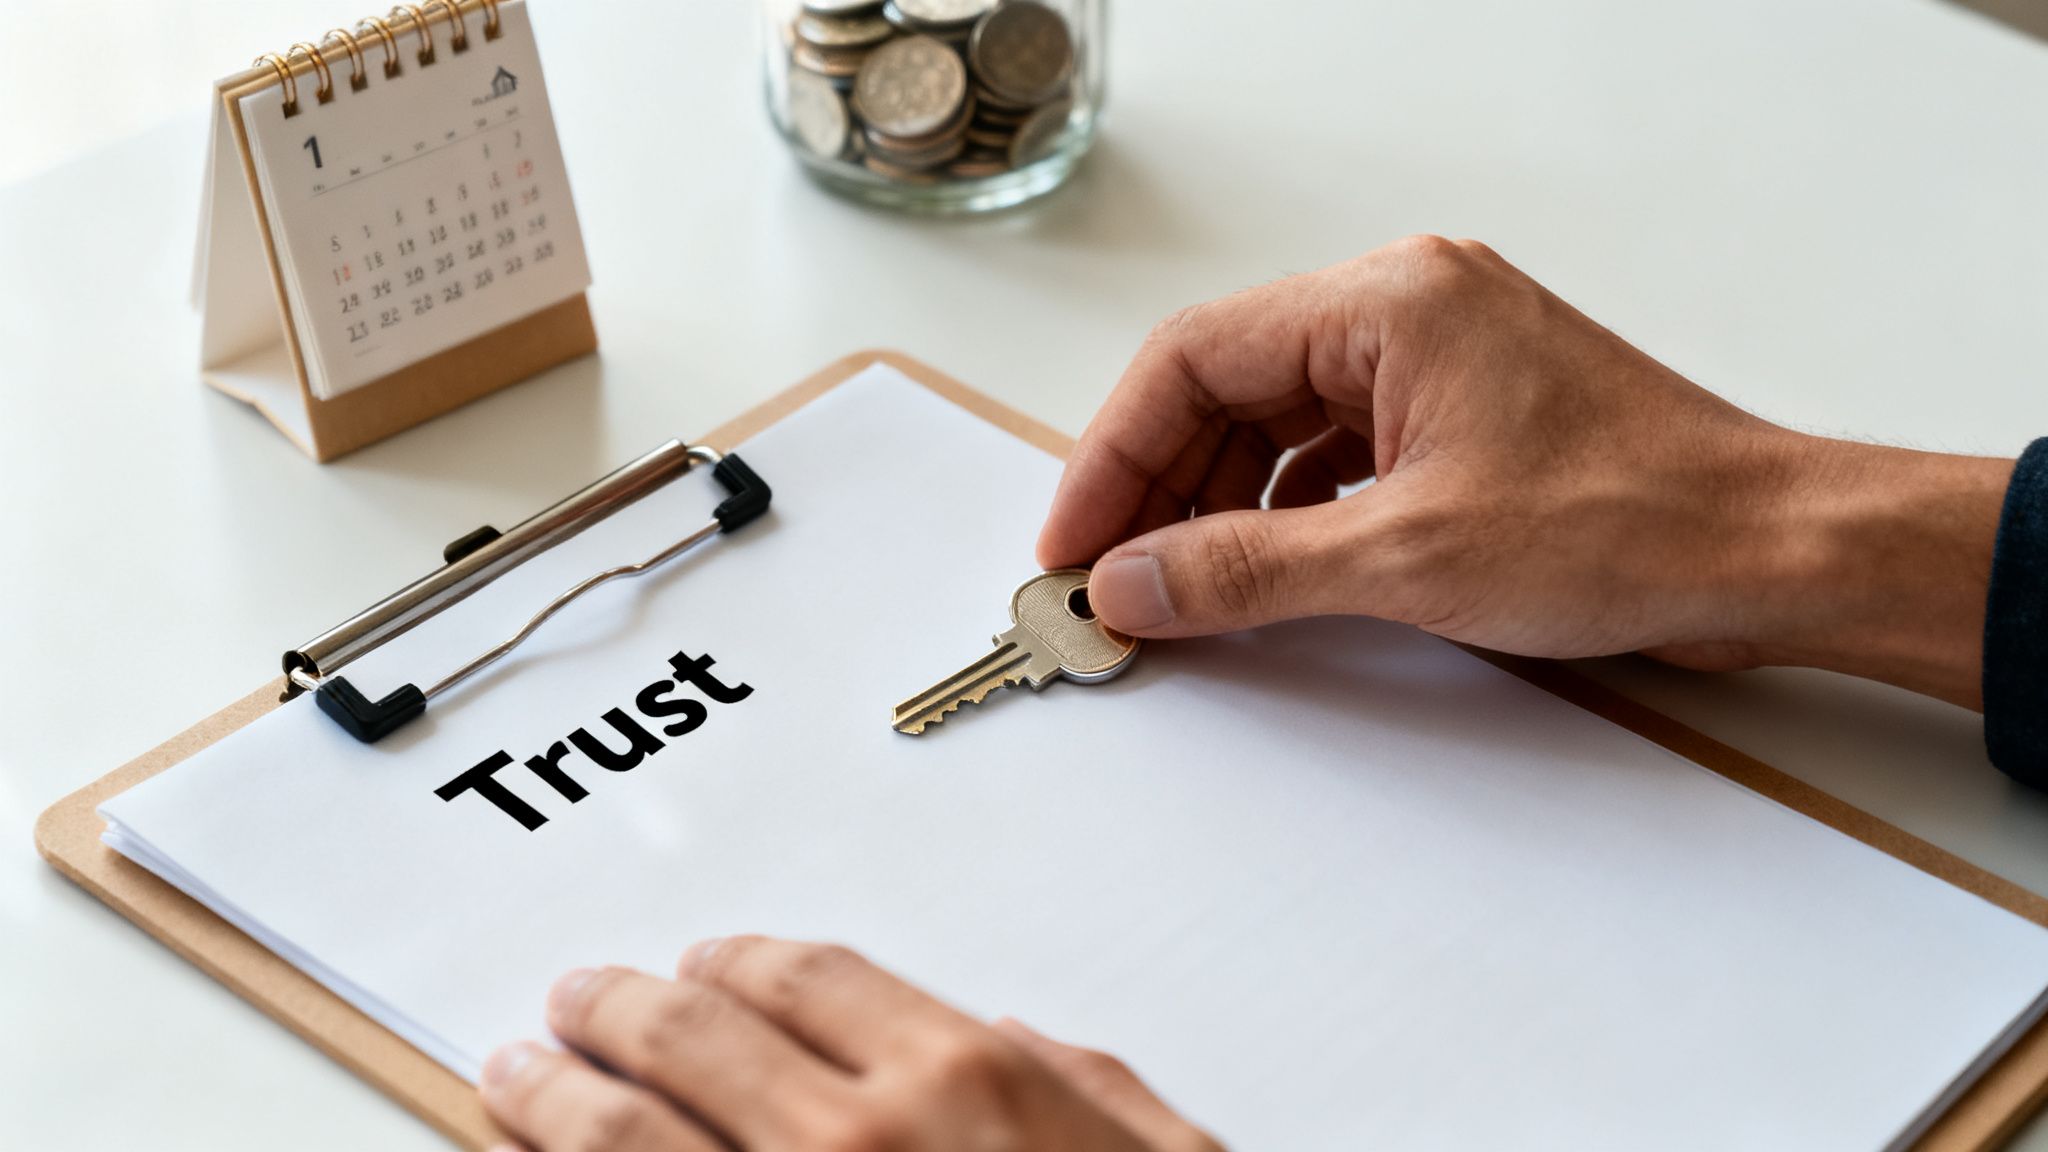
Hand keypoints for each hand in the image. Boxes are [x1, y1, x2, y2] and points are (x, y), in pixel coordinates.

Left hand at [481, 936, 1222, 1151]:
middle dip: (614, 1008)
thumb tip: (1022, 1044)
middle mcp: (854, 1145)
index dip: (735, 960)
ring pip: (620, 1137)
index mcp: (965, 1086)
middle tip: (577, 1002)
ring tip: (513, 1077)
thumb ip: (1089, 1090)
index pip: (805, 975)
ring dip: (549, 1097)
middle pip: (688, 1036)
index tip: (702, 964)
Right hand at [1037, 236, 2012, 708]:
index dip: (1112, 455)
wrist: (1775, 554)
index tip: (1074, 544)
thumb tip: (1134, 580)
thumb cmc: (1637, 520)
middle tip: (1111, 578)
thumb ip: (1248, 569)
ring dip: (1217, 505)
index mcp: (1388, 302)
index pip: (1193, 359)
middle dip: (1158, 486)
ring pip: (1275, 423)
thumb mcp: (1409, 556)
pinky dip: (1283, 513)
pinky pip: (1332, 453)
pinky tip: (1261, 571)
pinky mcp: (1462, 420)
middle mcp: (1406, 312)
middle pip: (1225, 387)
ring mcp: (1437, 364)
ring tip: (1173, 588)